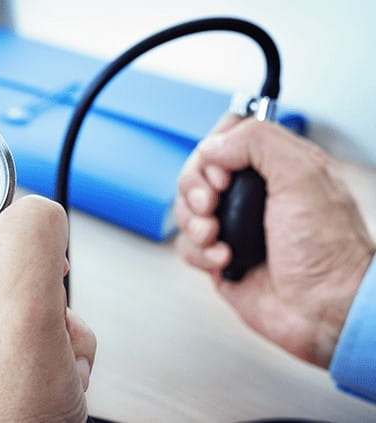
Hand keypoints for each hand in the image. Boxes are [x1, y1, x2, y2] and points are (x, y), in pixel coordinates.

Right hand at [175, 114, 374, 366]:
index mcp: (279, 166)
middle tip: (212, 203)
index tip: (224, 171)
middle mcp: (255, 195)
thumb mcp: (303, 175)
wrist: (324, 309)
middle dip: (195, 188)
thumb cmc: (328, 250)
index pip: (228, 137)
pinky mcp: (220, 259)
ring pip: (186, 209)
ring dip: (195, 223)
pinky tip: (226, 260)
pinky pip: (188, 246)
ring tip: (218, 237)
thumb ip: (257, 141)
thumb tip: (214, 147)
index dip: (214, 150)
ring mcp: (235, 227)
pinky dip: (200, 253)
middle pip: (197, 173)